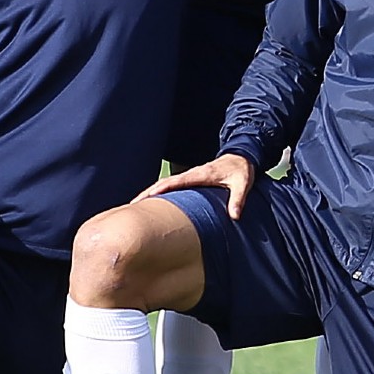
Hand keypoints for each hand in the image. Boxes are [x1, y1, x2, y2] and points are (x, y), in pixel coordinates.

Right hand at [139, 154, 257, 219]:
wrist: (241, 157)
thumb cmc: (241, 171)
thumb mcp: (243, 183)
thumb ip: (238, 199)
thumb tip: (235, 216)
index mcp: (200, 174)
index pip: (176, 182)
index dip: (160, 189)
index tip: (146, 197)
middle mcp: (191, 175)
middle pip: (163, 184)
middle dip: (147, 193)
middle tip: (131, 206)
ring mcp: (188, 177)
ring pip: (164, 185)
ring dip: (149, 194)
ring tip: (134, 207)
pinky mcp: (189, 181)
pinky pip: (170, 187)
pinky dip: (158, 194)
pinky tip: (151, 204)